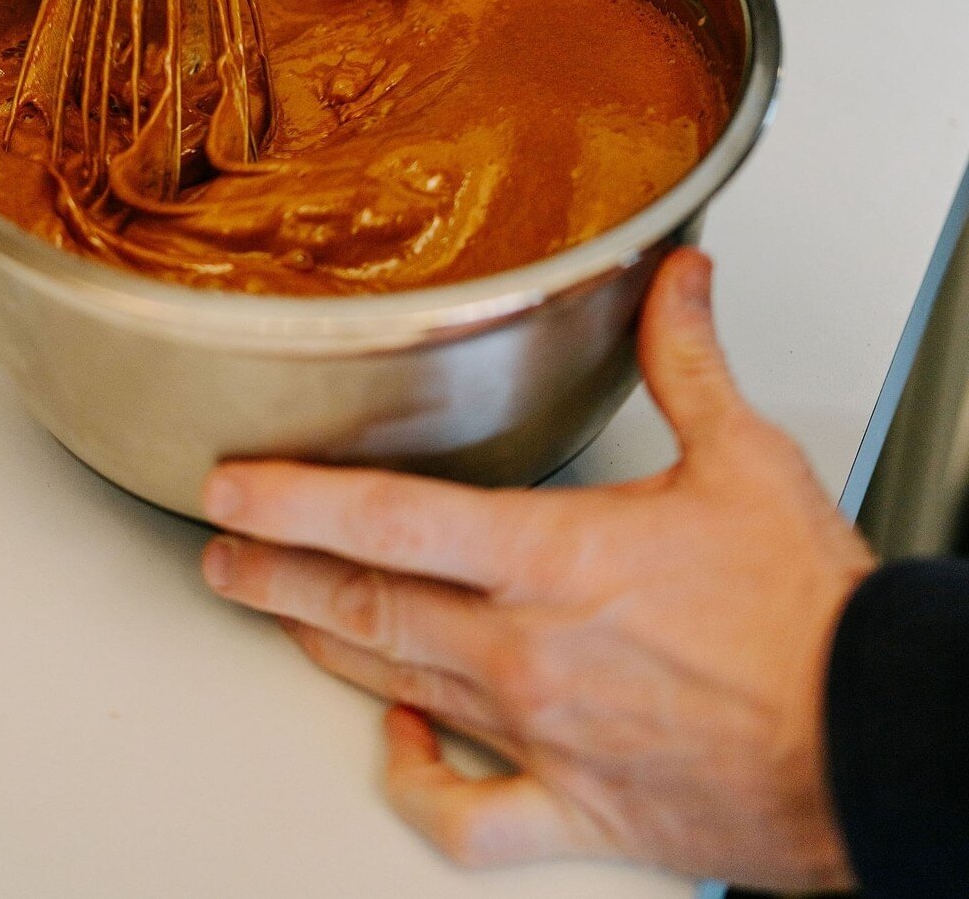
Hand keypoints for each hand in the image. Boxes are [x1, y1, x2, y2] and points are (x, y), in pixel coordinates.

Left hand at [199, 249, 874, 887]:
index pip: (389, 519)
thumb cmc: (812, 615)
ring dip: (323, 641)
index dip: (292, 499)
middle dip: (276, 570)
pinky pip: (472, 823)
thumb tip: (673, 277)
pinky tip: (399, 753)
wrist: (879, 739)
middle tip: (219, 546)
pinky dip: (421, 791)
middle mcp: (528, 651)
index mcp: (556, 558)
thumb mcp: (747, 460)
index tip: (226, 486)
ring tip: (274, 607)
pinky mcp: (577, 809)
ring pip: (396, 687)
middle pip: (365, 603)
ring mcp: (542, 736)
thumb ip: (687, 360)